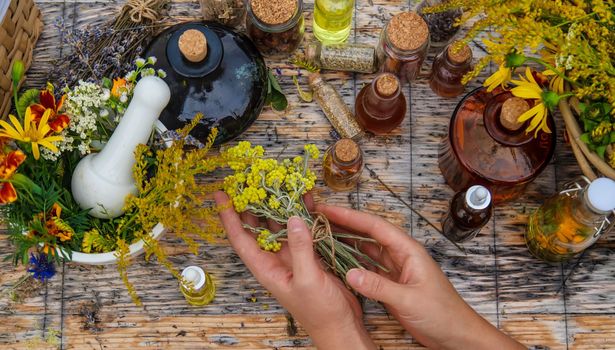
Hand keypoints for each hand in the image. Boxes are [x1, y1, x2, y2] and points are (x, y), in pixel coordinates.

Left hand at [215, 192, 374, 349]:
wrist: (341, 326)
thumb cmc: (319, 312)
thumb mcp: (307, 280)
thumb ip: (300, 249)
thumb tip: (294, 219)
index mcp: (266, 268)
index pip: (241, 238)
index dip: (229, 216)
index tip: (221, 195)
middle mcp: (275, 259)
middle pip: (258, 227)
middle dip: (253, 203)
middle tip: (250, 179)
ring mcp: (292, 256)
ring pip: (281, 224)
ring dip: (279, 204)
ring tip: (276, 180)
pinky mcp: (311, 254)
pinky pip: (303, 228)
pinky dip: (304, 213)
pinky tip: (305, 196)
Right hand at [317, 204, 524, 349]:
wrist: (456, 334)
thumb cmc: (442, 314)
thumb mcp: (409, 300)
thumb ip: (379, 287)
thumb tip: (349, 273)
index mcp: (408, 251)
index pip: (374, 226)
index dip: (350, 216)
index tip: (328, 210)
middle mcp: (400, 255)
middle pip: (368, 234)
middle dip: (345, 224)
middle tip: (320, 217)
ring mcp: (396, 269)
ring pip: (367, 250)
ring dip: (347, 242)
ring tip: (323, 234)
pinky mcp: (392, 284)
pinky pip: (368, 268)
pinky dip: (353, 263)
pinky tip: (338, 260)